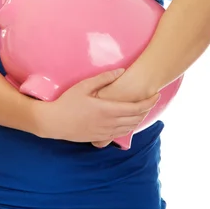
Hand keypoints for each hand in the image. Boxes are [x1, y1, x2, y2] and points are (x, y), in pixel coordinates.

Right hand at [35, 69, 158, 143]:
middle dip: (147, 109)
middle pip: (136, 118)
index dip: (149, 102)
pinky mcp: (99, 137)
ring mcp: (105, 132)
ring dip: (140, 119)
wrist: (53, 123)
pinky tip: (130, 121)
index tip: (156, 94)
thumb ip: (104, 78)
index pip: (136, 107)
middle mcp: (109, 123)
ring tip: (144, 109)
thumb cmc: (67, 102)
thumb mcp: (84, 86)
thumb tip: (121, 71)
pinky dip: (129, 127)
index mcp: (107, 109)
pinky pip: (120, 133)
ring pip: (130, 127)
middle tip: (153, 99)